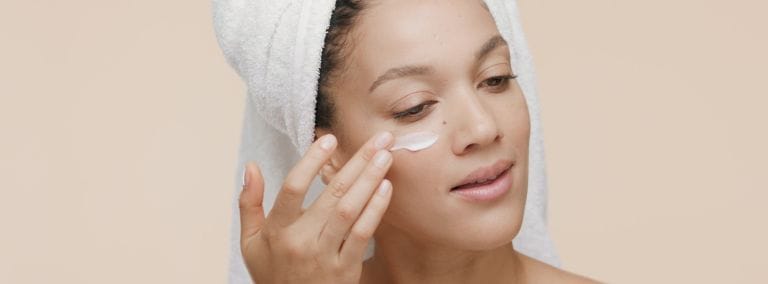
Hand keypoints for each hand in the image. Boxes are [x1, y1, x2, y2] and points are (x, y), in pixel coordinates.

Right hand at [239, 131, 394, 283]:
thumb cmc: (272, 274)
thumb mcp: (250, 243)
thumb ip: (248, 204)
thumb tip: (251, 167)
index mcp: (276, 231)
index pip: (292, 188)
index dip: (311, 161)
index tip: (330, 139)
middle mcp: (300, 241)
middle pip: (331, 194)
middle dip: (358, 162)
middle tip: (379, 139)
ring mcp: (324, 256)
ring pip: (349, 210)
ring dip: (370, 180)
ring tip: (386, 156)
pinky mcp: (345, 269)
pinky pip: (362, 234)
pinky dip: (375, 209)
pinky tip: (386, 188)